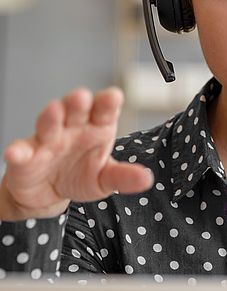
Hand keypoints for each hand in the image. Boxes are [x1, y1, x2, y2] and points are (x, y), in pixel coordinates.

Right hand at [0, 87, 152, 220]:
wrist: (49, 194)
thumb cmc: (81, 176)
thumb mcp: (106, 179)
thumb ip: (124, 177)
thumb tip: (147, 179)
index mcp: (97, 128)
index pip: (105, 111)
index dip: (108, 102)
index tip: (114, 96)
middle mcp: (73, 128)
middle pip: (76, 110)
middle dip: (78, 102)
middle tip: (82, 96)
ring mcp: (48, 140)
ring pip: (49, 124)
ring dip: (51, 116)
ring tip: (54, 110)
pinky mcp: (25, 157)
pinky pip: (21, 151)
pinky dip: (18, 151)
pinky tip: (17, 153)